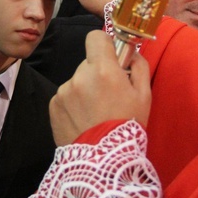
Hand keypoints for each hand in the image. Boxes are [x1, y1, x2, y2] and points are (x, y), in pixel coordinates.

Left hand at [50, 30, 151, 145]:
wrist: (103, 161)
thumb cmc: (128, 126)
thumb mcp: (144, 95)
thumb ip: (139, 66)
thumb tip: (131, 53)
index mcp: (104, 69)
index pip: (95, 37)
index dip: (104, 44)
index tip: (110, 55)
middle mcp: (80, 76)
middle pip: (88, 62)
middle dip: (97, 73)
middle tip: (108, 94)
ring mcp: (64, 91)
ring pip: (77, 80)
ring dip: (85, 89)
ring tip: (95, 113)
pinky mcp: (53, 105)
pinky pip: (65, 96)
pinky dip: (73, 103)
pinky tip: (83, 120)